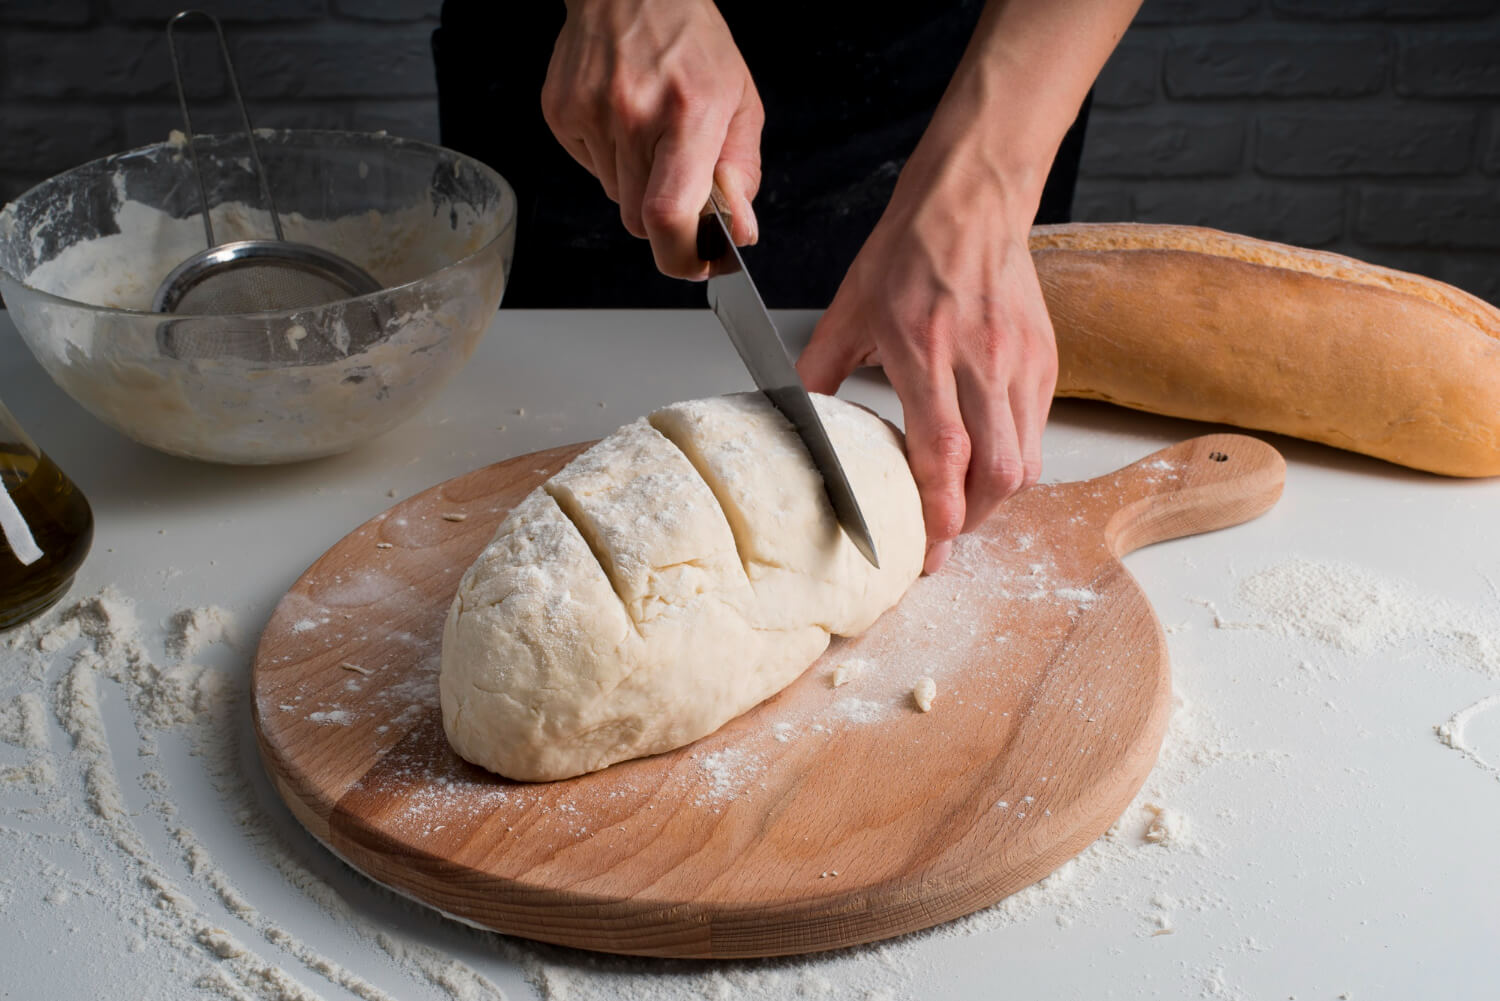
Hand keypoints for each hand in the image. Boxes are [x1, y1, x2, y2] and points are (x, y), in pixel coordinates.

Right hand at [541, 0, 762, 276]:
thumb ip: (742, 174)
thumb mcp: (740, 102)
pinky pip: (590, 170)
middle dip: (663, 217)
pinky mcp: (560, 114)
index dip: (681, 256)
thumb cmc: (692, 42)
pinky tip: (621, 120)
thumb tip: (739, 233)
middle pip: (640, 220)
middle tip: (679, 179)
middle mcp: (632, 114)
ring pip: (615, 198)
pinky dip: (609, 160)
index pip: (670, 214)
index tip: (696, 263)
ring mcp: (589, 114)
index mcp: (687, 113)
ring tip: (650, 134)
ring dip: (636, 184)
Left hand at [797, 150, 1057, 574]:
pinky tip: (985, 460)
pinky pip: (1035, 431)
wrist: (971, 203)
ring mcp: (1020, 362)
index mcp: (925, 350)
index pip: (944, 450)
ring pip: (1025, 460)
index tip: (931, 551)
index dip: (940, 511)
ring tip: (965, 508)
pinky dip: (1012, 459)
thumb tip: (792, 417)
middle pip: (997, 472)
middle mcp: (981, 361)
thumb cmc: (908, 252)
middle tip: (945, 539)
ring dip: (995, 498)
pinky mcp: (1044, 359)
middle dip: (973, 521)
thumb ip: (819, 372)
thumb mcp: (848, 311)